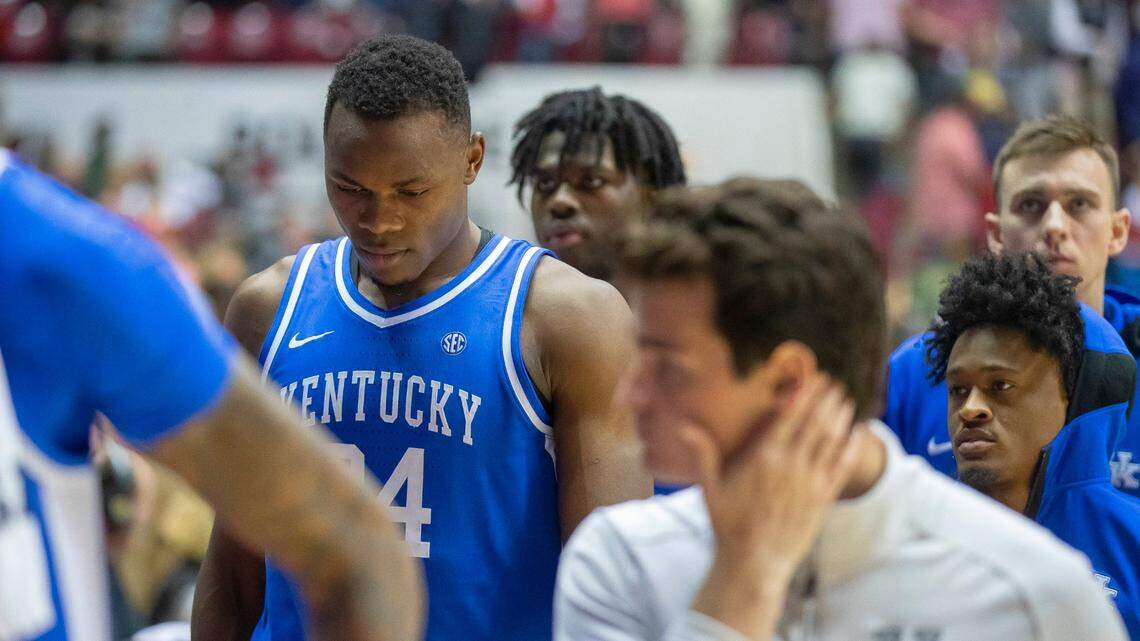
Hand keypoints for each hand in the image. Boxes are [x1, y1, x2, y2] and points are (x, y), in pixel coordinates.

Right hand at [684, 375, 857, 585]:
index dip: (805, 393)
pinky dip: (851, 446)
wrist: (754, 562)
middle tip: (835, 382)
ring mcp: (810, 482)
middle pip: (815, 422)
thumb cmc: (729, 525)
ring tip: (846, 400)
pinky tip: (857, 433)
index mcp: (763, 457)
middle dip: (828, 399)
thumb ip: (703, 453)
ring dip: (841, 417)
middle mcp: (790, 465)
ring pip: (832, 440)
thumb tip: (684, 426)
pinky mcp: (823, 499)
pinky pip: (842, 466)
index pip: (790, 416)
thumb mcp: (711, 488)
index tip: (814, 376)